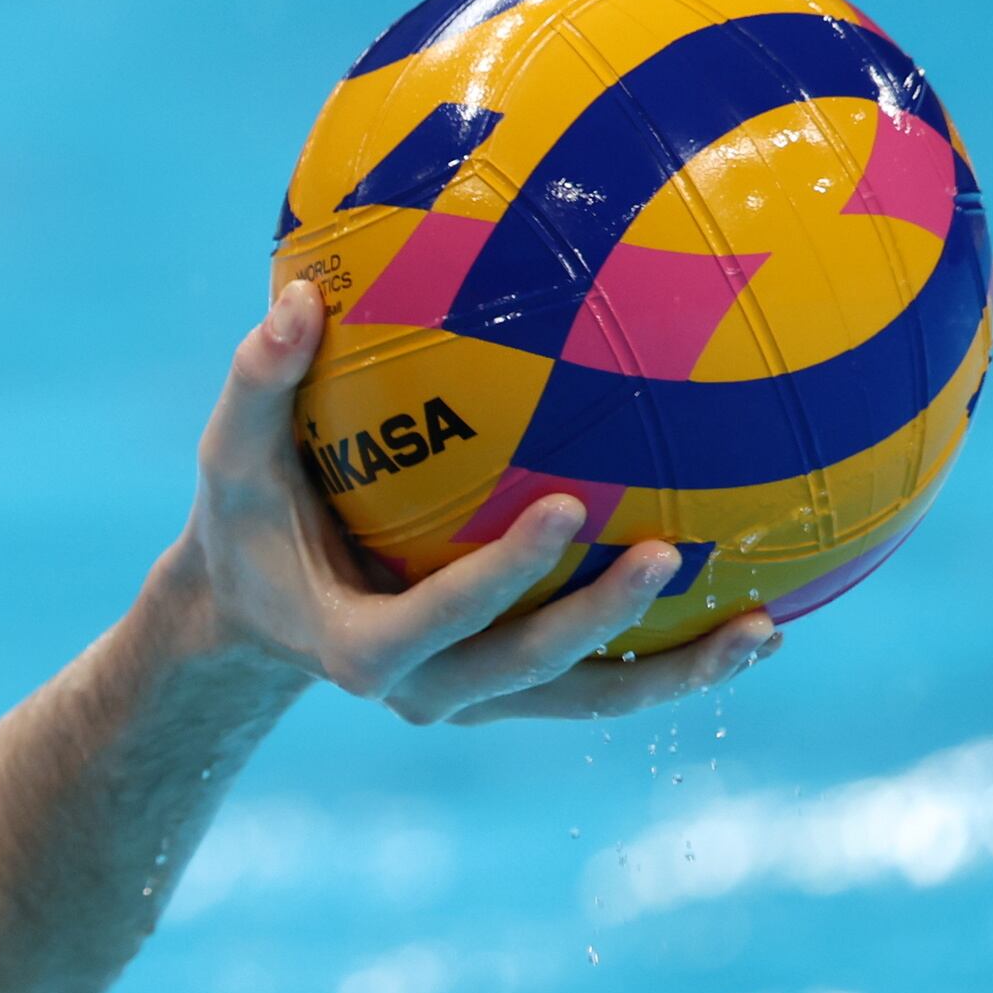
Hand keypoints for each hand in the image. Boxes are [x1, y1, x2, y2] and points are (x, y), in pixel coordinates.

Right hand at [170, 280, 779, 724]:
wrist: (253, 611)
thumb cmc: (247, 520)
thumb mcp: (229, 458)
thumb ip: (258, 385)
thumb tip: (293, 295)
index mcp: (356, 644)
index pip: (432, 620)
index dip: (501, 577)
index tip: (568, 506)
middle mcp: (422, 688)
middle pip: (525, 669)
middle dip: (600, 622)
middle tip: (670, 554)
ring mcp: (473, 697)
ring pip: (582, 697)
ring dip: (672, 672)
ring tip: (763, 629)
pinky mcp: (511, 691)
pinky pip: (599, 683)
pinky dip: (673, 661)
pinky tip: (758, 623)